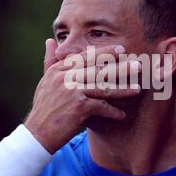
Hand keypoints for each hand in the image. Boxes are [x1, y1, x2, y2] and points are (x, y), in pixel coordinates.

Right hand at [24, 39, 140, 153]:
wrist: (37, 134)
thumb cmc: (44, 108)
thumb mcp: (45, 82)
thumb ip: (50, 61)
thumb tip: (50, 41)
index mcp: (59, 69)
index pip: (85, 57)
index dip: (104, 52)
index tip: (120, 49)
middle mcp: (65, 77)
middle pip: (98, 69)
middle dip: (120, 67)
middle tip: (138, 65)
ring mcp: (72, 91)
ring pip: (104, 86)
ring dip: (123, 89)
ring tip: (138, 89)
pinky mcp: (79, 107)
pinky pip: (102, 106)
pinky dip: (113, 111)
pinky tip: (122, 115)